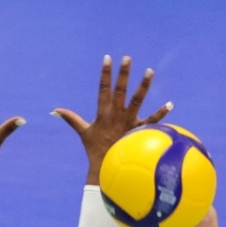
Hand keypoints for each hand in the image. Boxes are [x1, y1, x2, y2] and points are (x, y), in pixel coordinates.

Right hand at [53, 55, 171, 183]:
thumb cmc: (95, 150)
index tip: (108, 58)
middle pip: (120, 90)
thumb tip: (54, 110)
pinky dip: (162, 113)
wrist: (106, 168)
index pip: (103, 89)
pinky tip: (171, 104)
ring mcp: (128, 122)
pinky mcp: (138, 131)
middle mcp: (116, 115)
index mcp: (103, 113)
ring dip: (144, 86)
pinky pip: (152, 121)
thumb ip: (71, 119)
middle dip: (123, 74)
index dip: (105, 73)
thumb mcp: (83, 132)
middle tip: (127, 58)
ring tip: (150, 71)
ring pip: (137, 100)